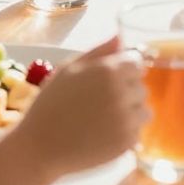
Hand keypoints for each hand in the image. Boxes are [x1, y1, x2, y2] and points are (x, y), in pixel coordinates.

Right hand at [10, 44, 149, 177]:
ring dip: (130, 113)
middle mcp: (122, 93)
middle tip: (100, 103)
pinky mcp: (127, 142)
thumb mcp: (67, 69)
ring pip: (144, 110)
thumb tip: (120, 36)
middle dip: (126, 92)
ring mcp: (127, 119)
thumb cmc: (49, 105)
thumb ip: (98, 51)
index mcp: (108, 71)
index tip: (109, 81)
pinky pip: (137, 131)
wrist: (39, 148)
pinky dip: (125, 133)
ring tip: (103, 120)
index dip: (124, 71)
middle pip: (141, 87)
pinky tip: (103, 134)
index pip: (136, 63)